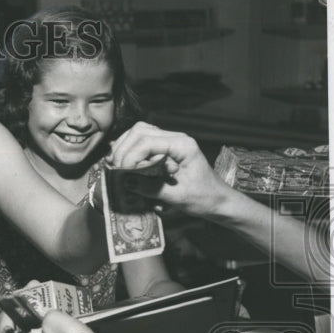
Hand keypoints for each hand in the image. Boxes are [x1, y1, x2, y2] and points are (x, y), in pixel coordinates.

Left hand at [18, 310, 124, 332]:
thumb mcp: (52, 318)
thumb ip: (45, 312)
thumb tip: (46, 313)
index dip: (10, 329)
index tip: (15, 316)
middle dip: (38, 319)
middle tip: (44, 304)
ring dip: (57, 323)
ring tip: (64, 307)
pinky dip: (73, 330)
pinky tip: (79, 319)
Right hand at [107, 121, 231, 218]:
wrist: (217, 201)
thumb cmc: (203, 198)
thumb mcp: (176, 196)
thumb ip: (149, 187)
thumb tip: (125, 181)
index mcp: (183, 146)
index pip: (147, 142)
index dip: (130, 156)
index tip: (122, 174)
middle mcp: (176, 138)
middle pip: (140, 131)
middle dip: (124, 149)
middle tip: (116, 170)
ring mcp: (171, 141)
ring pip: (139, 132)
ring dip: (125, 147)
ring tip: (117, 165)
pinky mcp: (166, 147)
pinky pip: (142, 140)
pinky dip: (130, 148)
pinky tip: (124, 161)